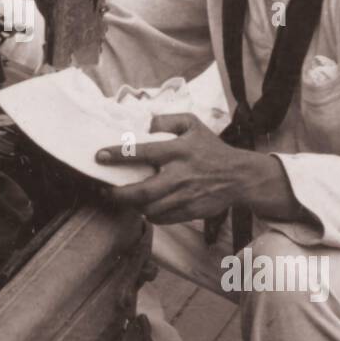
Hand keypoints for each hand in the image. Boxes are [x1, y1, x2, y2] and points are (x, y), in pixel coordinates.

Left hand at [96, 112, 242, 223]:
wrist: (239, 176)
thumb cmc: (211, 149)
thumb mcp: (192, 124)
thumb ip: (167, 120)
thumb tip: (144, 123)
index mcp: (179, 151)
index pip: (143, 151)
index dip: (118, 154)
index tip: (100, 156)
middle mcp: (180, 175)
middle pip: (143, 192)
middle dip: (119, 195)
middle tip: (105, 192)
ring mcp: (185, 196)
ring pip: (150, 209)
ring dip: (134, 206)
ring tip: (125, 199)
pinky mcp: (190, 212)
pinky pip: (162, 219)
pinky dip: (150, 215)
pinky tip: (146, 206)